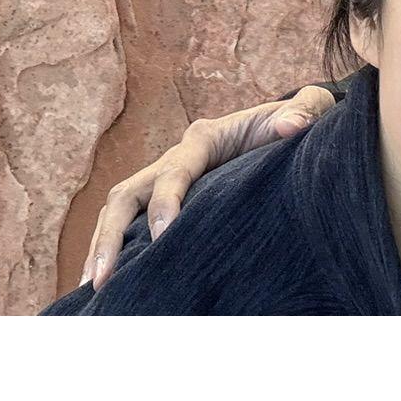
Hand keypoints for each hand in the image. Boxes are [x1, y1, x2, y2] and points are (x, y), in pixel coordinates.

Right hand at [81, 85, 337, 290]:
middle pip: (127, 193)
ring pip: (118, 211)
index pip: (175, 170)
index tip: (162, 238)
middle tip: (103, 278)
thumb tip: (292, 126)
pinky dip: (111, 251)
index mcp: (204, 139)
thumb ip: (304, 112)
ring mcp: (163, 181)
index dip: (165, 202)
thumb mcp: (308, 110)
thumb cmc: (297, 123)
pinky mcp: (164, 204)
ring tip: (92, 290)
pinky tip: (106, 288)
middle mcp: (174, 159)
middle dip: (111, 235)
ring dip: (101, 247)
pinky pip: (127, 226)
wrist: (286, 127)